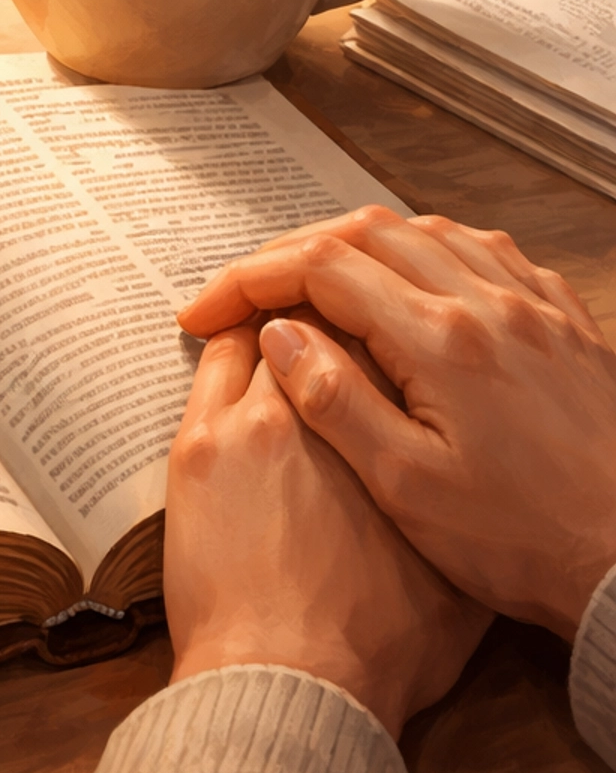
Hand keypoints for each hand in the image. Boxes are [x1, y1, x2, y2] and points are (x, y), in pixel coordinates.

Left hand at [166, 321, 487, 738]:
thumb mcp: (456, 582)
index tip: (366, 337)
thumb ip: (454, 516)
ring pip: (258, 336)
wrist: (294, 682)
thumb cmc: (378, 645)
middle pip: (320, 323)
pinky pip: (208, 368)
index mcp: (394, 433)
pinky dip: (221, 350)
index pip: (384, 340)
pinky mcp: (198, 448)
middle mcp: (325, 410)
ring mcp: (253, 423)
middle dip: (320, 319)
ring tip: (267, 334)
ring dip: (266, 330)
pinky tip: (222, 353)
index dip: (375, 331)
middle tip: (315, 325)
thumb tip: (458, 496)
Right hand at [177, 208, 615, 639]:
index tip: (205, 312)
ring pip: (430, 232)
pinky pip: (491, 253)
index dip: (249, 281)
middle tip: (248, 292)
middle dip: (293, 253)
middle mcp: (489, 303)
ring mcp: (534, 307)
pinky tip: (421, 281)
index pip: (321, 269)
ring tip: (318, 282)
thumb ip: (336, 402)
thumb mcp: (407, 488)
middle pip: (369, 233)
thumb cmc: (522, 540)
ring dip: (362, 244)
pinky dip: (434, 251)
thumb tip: (279, 336)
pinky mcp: (567, 325)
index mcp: (441, 339)